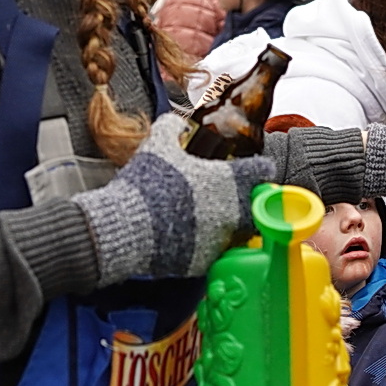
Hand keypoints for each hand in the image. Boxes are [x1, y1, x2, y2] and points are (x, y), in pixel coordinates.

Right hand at [72, 113, 274, 283]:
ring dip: (231, 225)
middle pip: (257, 207)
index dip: (260, 168)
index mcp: (224, 181)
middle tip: (236, 198)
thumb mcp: (155, 148)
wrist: (124, 228)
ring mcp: (219, 240)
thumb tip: (176, 122)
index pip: (261, 171)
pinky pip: (216, 253)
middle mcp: (230, 211)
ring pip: (239, 233)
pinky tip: (191, 237)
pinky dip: (209, 245)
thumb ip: (170, 129)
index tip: (255, 169)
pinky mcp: (204, 262)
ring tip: (210, 219)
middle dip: (250, 202)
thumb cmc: (143, 186)